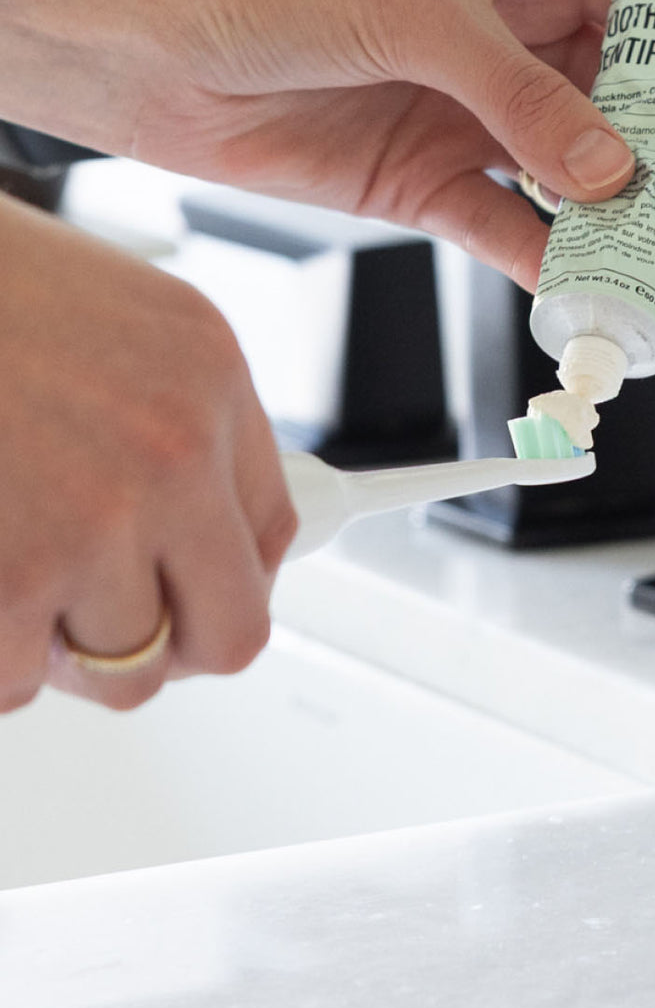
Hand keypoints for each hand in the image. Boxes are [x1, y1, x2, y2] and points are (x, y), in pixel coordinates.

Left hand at [0, 0, 654, 288]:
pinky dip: (548, 261)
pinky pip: (513, 229)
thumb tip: (611, 169)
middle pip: (632, 105)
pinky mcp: (435, 181)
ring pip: (581, 176)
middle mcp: (516, 43)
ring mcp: (479, 117)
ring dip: (619, 222)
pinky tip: (576, 286)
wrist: (153, 42)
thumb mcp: (419, 12)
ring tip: (653, 263)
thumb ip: (522, 95)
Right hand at [0, 195, 294, 710]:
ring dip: (64, 646)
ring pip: (122, 673)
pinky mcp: (9, 579)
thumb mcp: (128, 323)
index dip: (227, 576)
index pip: (275, 534)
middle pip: (230, 633)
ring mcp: (92, 524)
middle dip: (175, 646)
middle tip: (114, 623)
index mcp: (210, 383)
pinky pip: (16, 684)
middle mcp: (171, 457)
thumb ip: (179, 417)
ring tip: (15, 568)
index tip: (192, 584)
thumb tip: (203, 530)